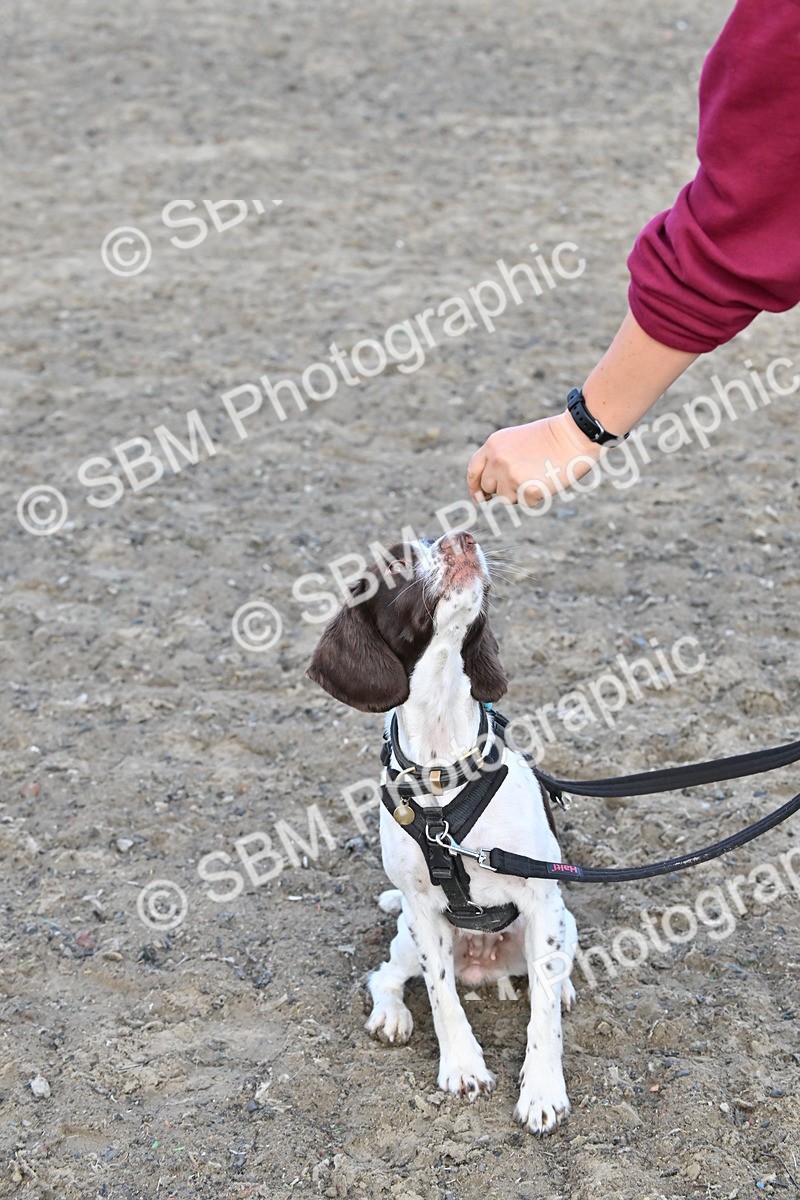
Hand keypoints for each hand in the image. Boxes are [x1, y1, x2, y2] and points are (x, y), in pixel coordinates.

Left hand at [466, 411, 602, 505]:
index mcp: (493, 445)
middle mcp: (497, 461)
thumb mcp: (516, 440)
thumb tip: (489, 489)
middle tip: (522, 480)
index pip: (474, 470)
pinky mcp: (526, 490)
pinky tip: (546, 480)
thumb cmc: (551, 437)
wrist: (574, 435)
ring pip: (506, 498)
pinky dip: (536, 497)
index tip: (479, 497)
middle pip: (488, 488)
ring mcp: (511, 476)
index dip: (474, 486)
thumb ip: (500, 458)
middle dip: (502, 489)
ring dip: (520, 493)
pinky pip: (526, 503)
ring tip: (537, 475)